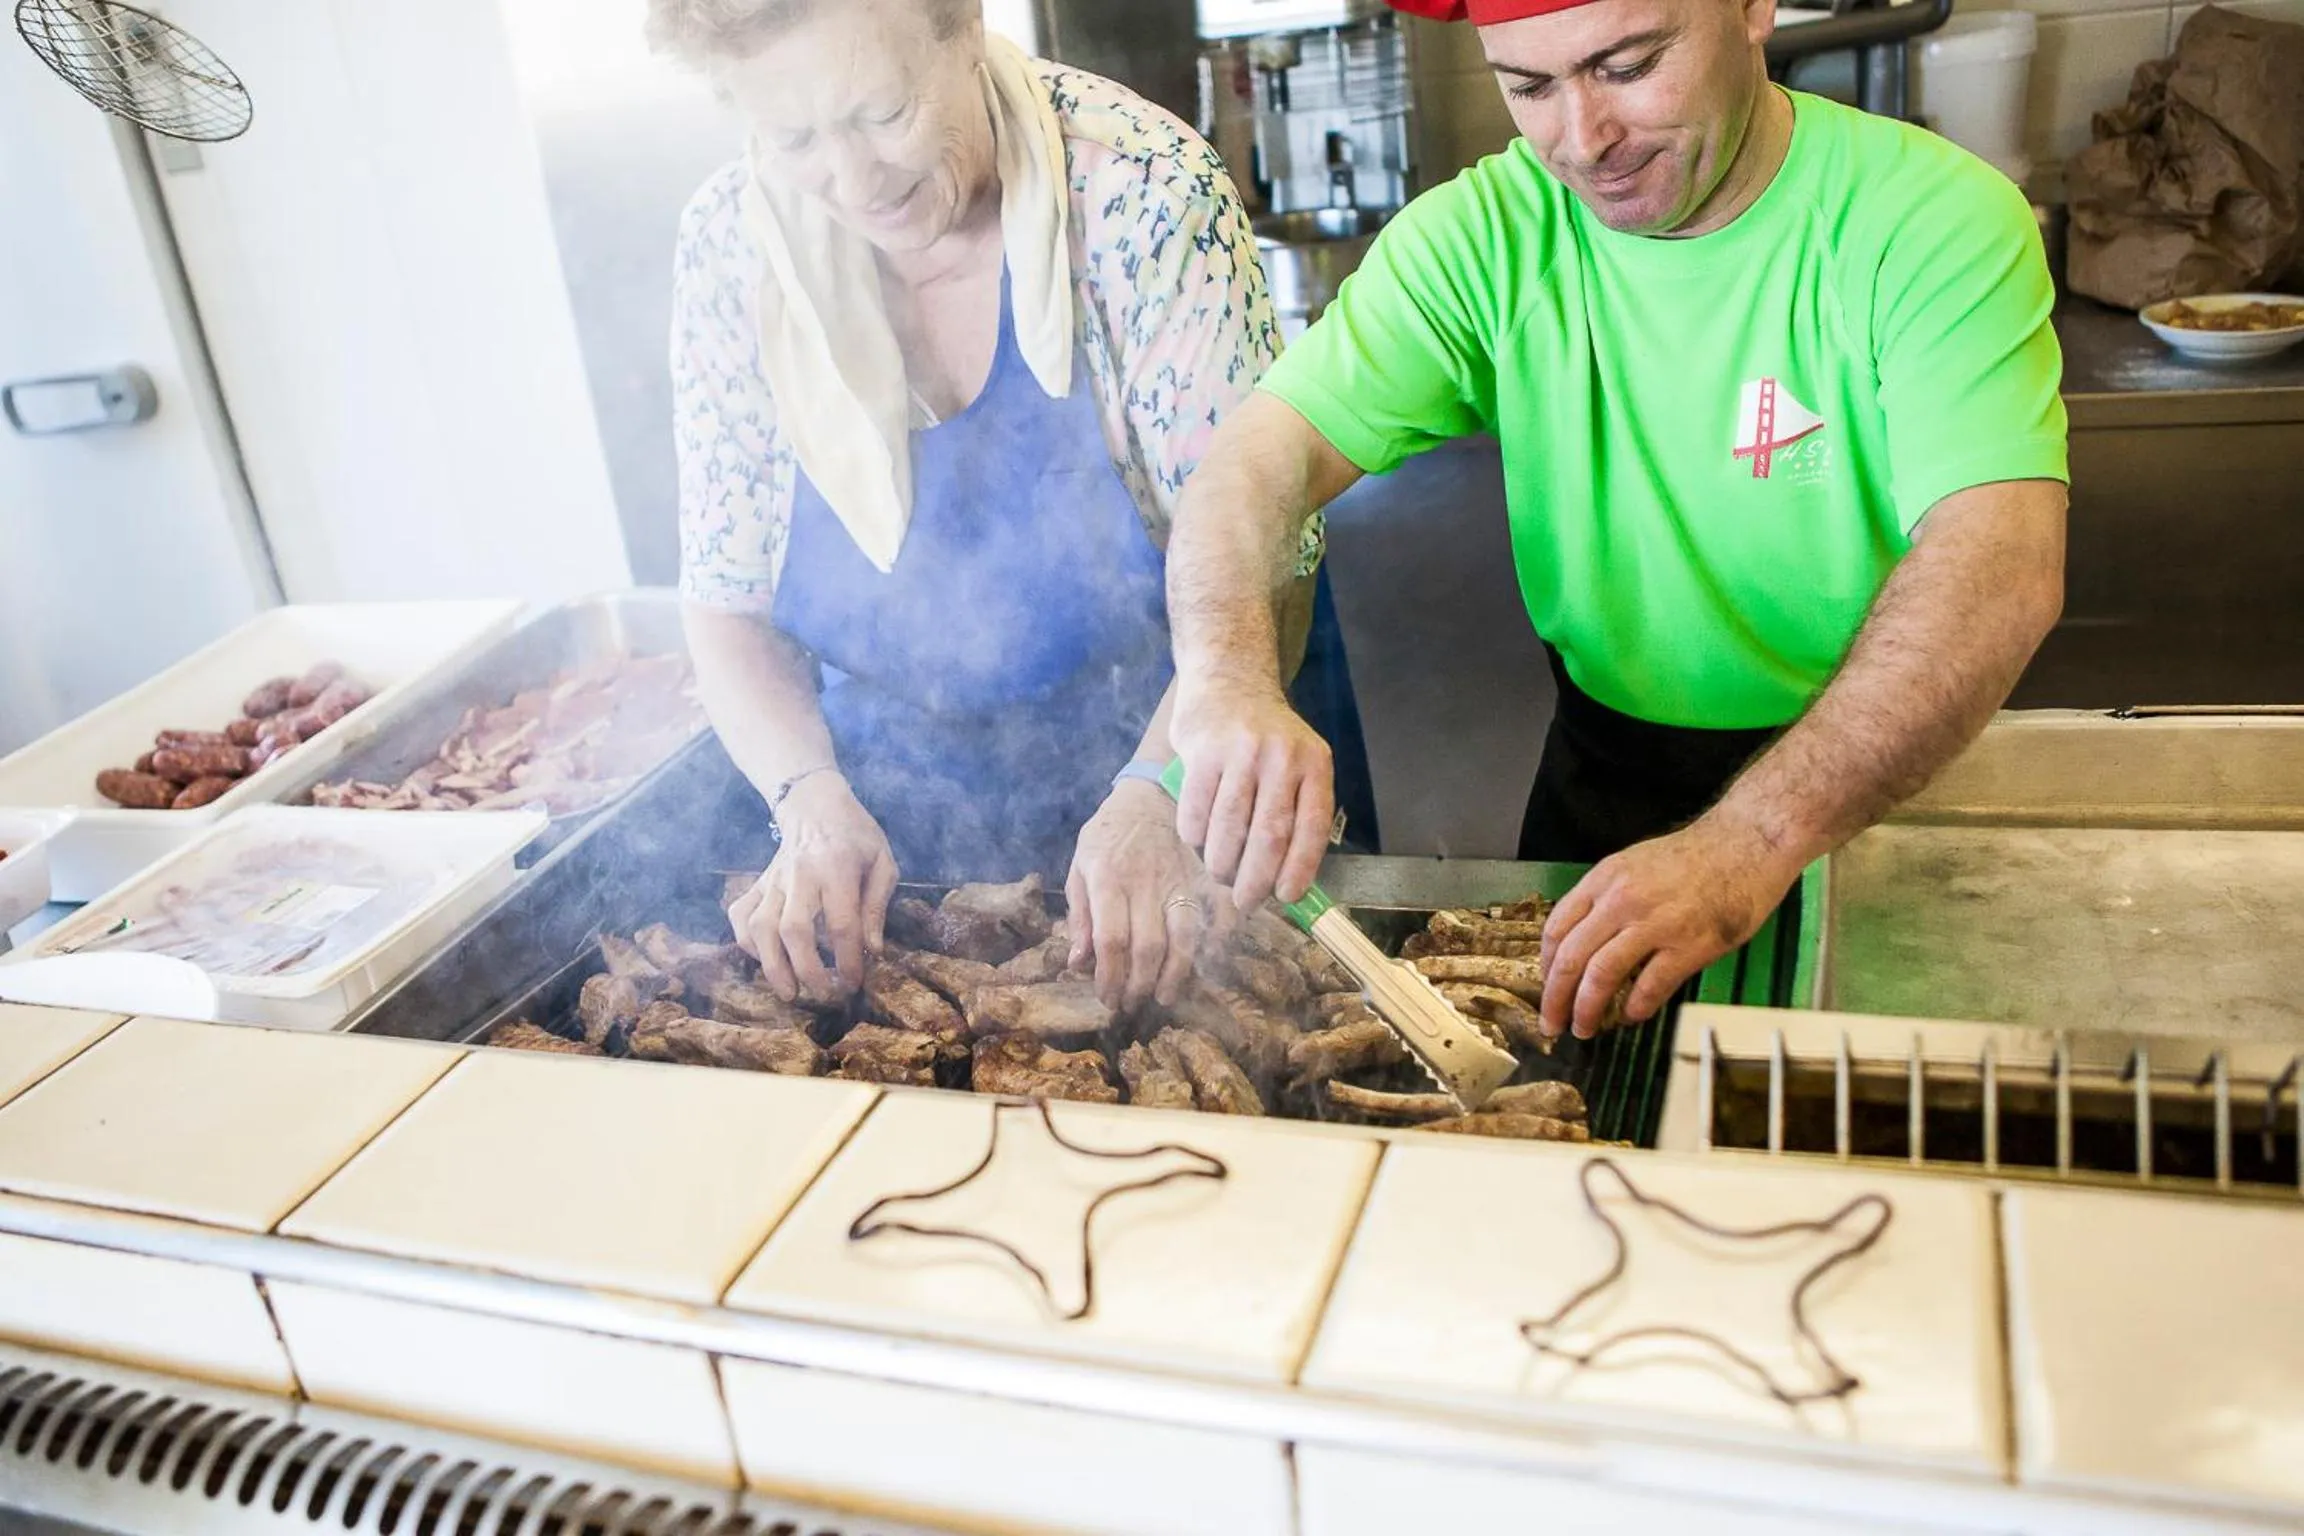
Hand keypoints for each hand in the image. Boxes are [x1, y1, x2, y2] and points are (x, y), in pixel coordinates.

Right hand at [728, 773, 897, 1002]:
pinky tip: (762, 958)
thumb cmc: (856, 836)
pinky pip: (740, 915)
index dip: (848, 960)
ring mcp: (772, 880)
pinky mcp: (757, 883)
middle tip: (822, 994)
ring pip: (760, 926)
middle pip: (793, 929)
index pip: (841, 923)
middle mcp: (799, 875)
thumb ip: (877, 906)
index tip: (854, 983)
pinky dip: (745, 941)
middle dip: (806, 969)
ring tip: (788, 991)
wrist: (815, 804)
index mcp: (837, 869)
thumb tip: (873, 950)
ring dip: (771, 965)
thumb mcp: (883, 862)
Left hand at [1066, 780, 1207, 1009]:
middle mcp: (1146, 882)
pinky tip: (1206, 965)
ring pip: (1185, 936)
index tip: (1108, 999)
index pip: (1112, 940)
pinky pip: (1219, 915)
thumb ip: (1079, 915)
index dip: (1110, 977)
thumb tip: (1078, 963)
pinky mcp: (1205, 878)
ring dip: (1177, 974)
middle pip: (1149, 947)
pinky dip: (1218, 942)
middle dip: (1140, 984)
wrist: (1151, 794)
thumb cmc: (1108, 835)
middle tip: (1133, 1004)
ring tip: (1166, 995)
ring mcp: (1180, 880)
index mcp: (1108, 879)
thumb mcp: (1079, 867)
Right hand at [1171, 678, 1333, 908]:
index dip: (1300, 868)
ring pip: (1230, 827)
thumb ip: (1298, 807)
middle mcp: (1282, 756)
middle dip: (1256, 879)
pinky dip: (1196, 837)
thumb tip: (1287, 876)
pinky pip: (1196, 809)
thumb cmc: (1267, 736)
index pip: (1312, 827)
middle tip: (1246, 901)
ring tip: (1221, 876)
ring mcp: (1241, 751)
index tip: (1286, 897)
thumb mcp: (1299, 760)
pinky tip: (1199, 843)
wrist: (1229, 680)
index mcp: (1314, 763)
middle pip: (1269, 834)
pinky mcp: (1203, 751)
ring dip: (1222, 864)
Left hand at [1538, 816, 1801, 1039]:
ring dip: (1587, 1009)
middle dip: (1555, 998)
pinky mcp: (1690, 945)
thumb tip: (1582, 941)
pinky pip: (1650, 986)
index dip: (1545, 967)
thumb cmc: (1694, 855)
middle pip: (1571, 958)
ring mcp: (1656, 923)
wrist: (1748, 842)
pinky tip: (1631, 1017)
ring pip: (1602, 975)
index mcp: (1604, 879)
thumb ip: (1605, 899)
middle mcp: (1622, 900)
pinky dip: (1635, 1008)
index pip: (1556, 929)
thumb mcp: (1633, 864)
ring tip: (1585, 1028)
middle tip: (1552, 1023)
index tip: (1547, 988)